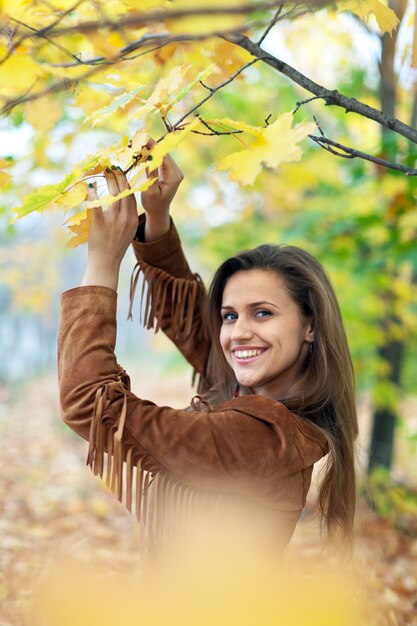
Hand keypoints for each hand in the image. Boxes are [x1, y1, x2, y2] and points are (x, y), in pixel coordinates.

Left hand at [82, 167, 137, 290]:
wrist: (106, 262)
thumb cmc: (115, 246)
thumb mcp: (127, 231)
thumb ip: (127, 216)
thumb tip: (122, 201)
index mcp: (133, 220)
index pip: (132, 196)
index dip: (127, 182)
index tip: (123, 172)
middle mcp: (125, 218)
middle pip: (124, 192)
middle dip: (118, 176)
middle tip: (112, 166)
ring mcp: (113, 221)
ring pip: (112, 195)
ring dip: (108, 180)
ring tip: (103, 171)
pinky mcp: (100, 223)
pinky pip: (96, 205)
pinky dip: (93, 194)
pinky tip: (90, 185)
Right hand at [141, 138, 183, 241]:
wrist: (158, 212)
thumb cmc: (153, 204)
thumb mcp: (150, 190)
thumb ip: (150, 173)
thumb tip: (149, 156)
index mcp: (174, 176)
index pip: (163, 156)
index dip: (152, 145)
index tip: (141, 138)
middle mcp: (177, 172)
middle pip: (163, 153)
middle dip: (150, 146)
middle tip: (136, 140)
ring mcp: (174, 171)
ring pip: (161, 155)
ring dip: (149, 150)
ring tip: (136, 145)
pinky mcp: (169, 171)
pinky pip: (160, 159)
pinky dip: (150, 155)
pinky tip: (141, 152)